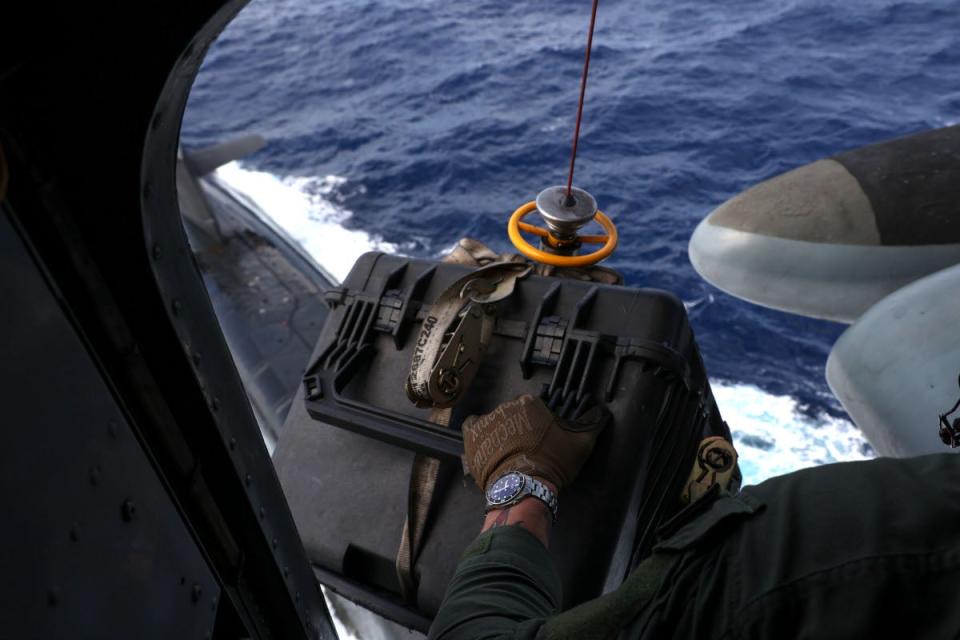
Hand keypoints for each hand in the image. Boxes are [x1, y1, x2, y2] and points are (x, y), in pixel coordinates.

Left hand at [462, 394, 608, 493]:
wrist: (523, 487)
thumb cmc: (552, 462)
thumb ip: (593, 424)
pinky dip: (479, 435)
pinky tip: (488, 447)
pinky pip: (474, 427)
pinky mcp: (472, 435)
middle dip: (519, 428)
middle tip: (526, 449)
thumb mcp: (580, 443)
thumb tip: (603, 412)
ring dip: (501, 433)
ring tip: (508, 454)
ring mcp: (487, 419)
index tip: (540, 439)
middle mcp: (506, 406)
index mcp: (529, 402)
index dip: (537, 424)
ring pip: (495, 422)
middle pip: (513, 414)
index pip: (532, 407)